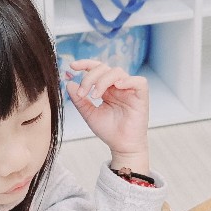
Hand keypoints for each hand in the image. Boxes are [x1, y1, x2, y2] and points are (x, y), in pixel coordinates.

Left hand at [67, 59, 150, 174]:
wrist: (122, 146)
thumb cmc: (109, 131)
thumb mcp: (89, 114)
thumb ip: (79, 100)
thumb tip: (69, 83)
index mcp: (107, 88)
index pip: (97, 69)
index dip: (85, 64)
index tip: (72, 66)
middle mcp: (118, 86)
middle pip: (105, 68)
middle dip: (90, 77)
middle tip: (83, 93)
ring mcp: (130, 90)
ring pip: (118, 72)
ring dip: (103, 80)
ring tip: (95, 96)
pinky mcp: (141, 96)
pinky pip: (139, 82)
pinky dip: (128, 81)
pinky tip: (117, 86)